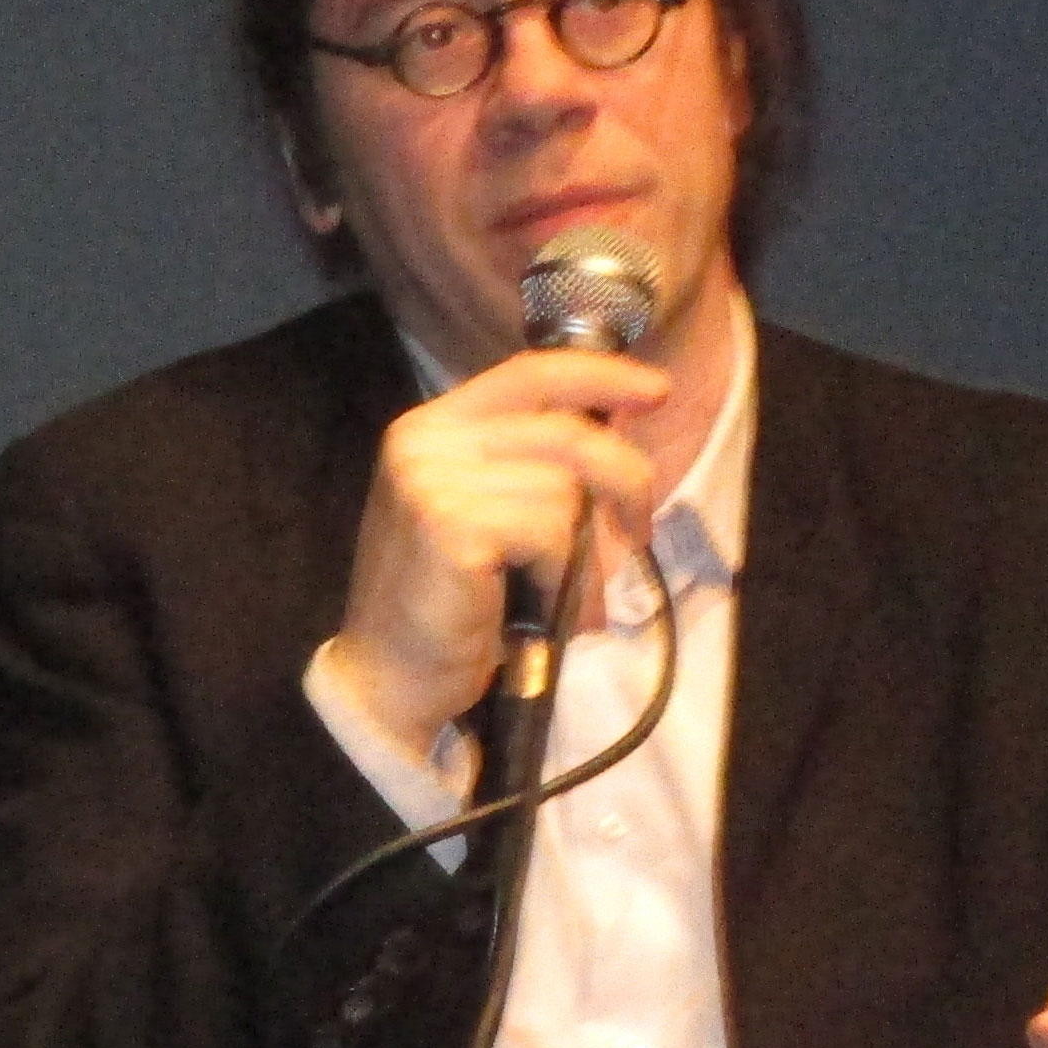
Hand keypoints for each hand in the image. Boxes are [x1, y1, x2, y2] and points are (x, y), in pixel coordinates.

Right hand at [332, 348, 672, 755]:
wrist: (390, 674)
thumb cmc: (446, 599)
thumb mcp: (481, 510)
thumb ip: (526, 464)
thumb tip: (615, 433)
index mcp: (431, 427)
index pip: (530, 373)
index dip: (602, 375)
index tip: (657, 390)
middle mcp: (424, 442)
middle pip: (566, 432)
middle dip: (624, 481)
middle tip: (638, 530)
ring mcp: (431, 481)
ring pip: (564, 490)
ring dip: (588, 550)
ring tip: (574, 592)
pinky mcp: (449, 527)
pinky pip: (550, 532)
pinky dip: (565, 574)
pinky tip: (547, 602)